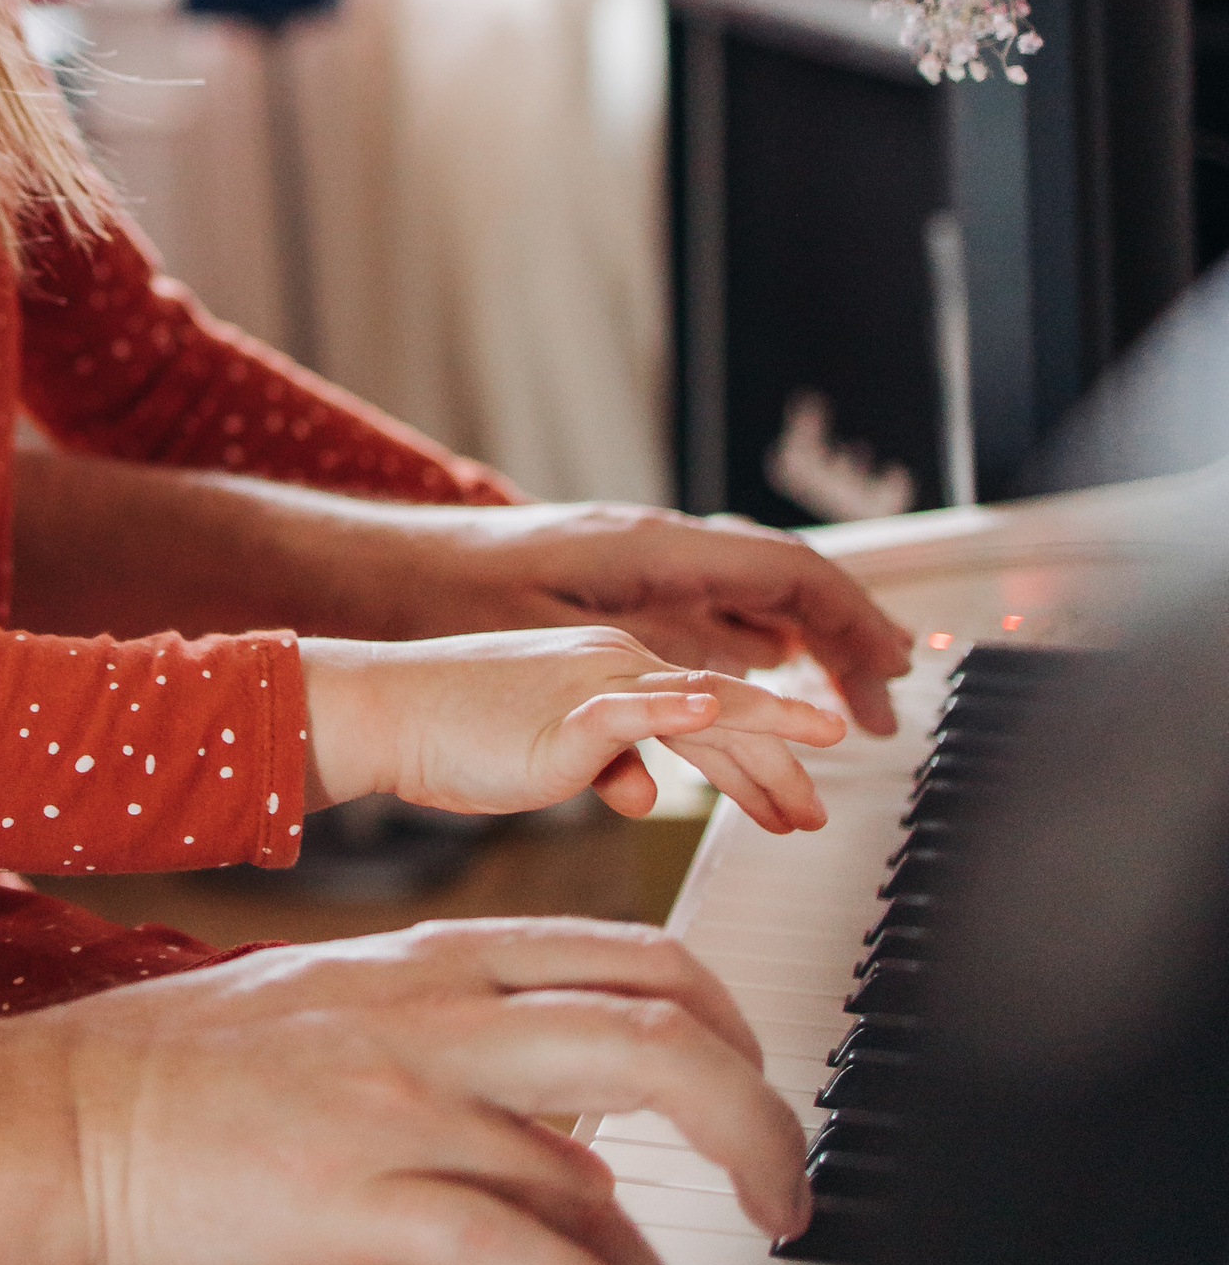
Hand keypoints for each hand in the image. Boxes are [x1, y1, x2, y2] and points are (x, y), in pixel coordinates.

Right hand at [60, 915, 809, 1264]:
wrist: (54, 1122)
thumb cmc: (171, 1076)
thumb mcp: (324, 1007)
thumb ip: (441, 1037)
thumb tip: (548, 1116)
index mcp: (431, 960)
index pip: (634, 954)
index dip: (727, 1023)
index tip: (755, 1091)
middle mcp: (435, 1014)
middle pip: (661, 1030)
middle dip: (758, 1119)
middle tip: (786, 1204)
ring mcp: (400, 1103)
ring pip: (610, 1150)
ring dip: (690, 1250)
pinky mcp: (360, 1198)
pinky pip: (526, 1258)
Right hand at [299, 624, 846, 828]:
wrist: (387, 710)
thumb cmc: (453, 732)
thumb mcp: (548, 753)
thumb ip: (604, 765)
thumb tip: (644, 795)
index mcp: (613, 668)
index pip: (709, 709)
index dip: (761, 754)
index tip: (794, 798)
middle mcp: (616, 664)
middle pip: (726, 714)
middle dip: (780, 768)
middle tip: (817, 818)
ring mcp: (595, 684)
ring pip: (705, 708)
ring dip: (764, 751)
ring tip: (809, 784)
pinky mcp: (567, 713)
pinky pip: (634, 709)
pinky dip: (678, 712)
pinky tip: (713, 716)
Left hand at [396, 502, 912, 734]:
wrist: (369, 575)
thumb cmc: (442, 600)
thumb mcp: (543, 643)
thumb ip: (632, 676)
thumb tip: (720, 702)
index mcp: (653, 551)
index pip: (788, 573)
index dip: (852, 620)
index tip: (894, 671)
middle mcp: (655, 552)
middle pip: (780, 588)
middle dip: (840, 646)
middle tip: (880, 714)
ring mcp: (634, 569)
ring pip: (743, 603)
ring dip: (795, 656)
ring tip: (836, 713)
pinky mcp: (608, 593)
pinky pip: (700, 616)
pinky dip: (744, 653)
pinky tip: (757, 688)